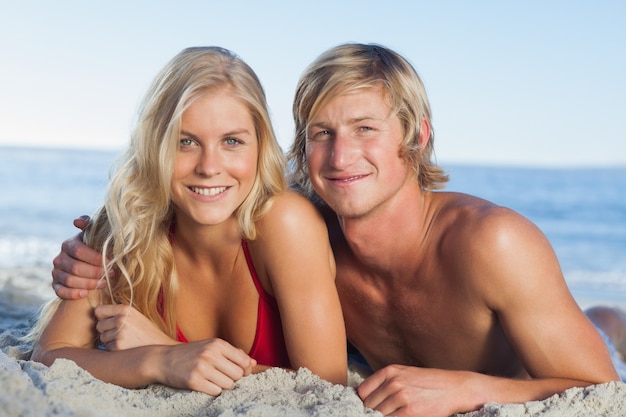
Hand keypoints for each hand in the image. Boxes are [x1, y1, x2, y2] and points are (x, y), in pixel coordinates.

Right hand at [52, 216, 107, 298]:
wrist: (92, 268)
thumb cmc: (98, 251)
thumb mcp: (96, 238)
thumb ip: (90, 226)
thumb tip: (77, 221)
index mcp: (69, 244)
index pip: (79, 250)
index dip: (95, 258)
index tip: (111, 262)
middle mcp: (59, 258)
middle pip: (75, 267)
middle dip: (95, 272)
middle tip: (111, 274)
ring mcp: (56, 272)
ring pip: (70, 280)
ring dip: (89, 283)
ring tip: (104, 283)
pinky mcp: (55, 286)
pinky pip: (60, 292)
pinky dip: (73, 294)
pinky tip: (85, 293)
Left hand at [95, 304, 176, 349]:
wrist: (160, 345)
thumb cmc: (147, 331)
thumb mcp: (135, 316)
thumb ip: (118, 313)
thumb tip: (96, 313)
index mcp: (125, 309)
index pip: (98, 310)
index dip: (102, 317)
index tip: (108, 321)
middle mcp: (121, 319)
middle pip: (99, 325)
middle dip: (106, 330)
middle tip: (119, 333)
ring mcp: (119, 333)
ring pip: (102, 337)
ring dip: (110, 341)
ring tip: (125, 340)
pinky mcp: (118, 346)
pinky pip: (107, 348)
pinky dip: (114, 349)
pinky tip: (126, 347)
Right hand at [157, 339, 256, 395]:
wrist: (163, 359)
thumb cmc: (192, 353)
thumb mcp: (211, 346)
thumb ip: (233, 353)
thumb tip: (253, 363)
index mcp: (218, 344)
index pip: (244, 361)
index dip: (244, 370)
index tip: (237, 372)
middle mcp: (211, 354)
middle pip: (238, 375)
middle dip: (233, 378)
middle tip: (221, 376)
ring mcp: (202, 367)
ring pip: (228, 385)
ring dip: (223, 386)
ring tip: (212, 380)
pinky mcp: (193, 381)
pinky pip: (216, 392)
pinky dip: (213, 391)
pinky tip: (204, 385)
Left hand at [357, 365, 482, 416]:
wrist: (455, 388)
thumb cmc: (429, 382)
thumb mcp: (404, 374)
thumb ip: (385, 383)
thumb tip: (365, 398)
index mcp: (389, 371)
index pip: (362, 391)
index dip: (363, 402)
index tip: (367, 407)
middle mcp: (393, 382)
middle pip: (368, 405)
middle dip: (372, 412)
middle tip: (383, 412)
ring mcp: (401, 397)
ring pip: (377, 414)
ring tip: (394, 414)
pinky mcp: (410, 412)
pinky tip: (400, 416)